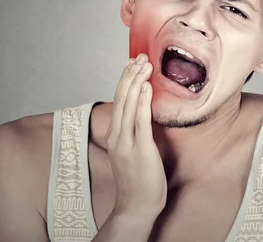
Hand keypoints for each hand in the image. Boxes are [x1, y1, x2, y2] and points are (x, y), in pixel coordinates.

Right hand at [105, 54, 166, 219]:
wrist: (136, 207)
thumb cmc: (138, 180)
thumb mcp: (133, 151)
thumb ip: (136, 132)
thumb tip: (145, 112)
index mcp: (116, 135)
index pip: (119, 100)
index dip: (125, 79)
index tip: (133, 62)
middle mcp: (118, 136)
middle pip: (121, 98)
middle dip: (130, 74)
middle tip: (139, 55)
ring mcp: (127, 143)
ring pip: (128, 105)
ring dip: (136, 81)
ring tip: (143, 63)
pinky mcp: (140, 150)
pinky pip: (140, 121)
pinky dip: (142, 102)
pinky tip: (146, 87)